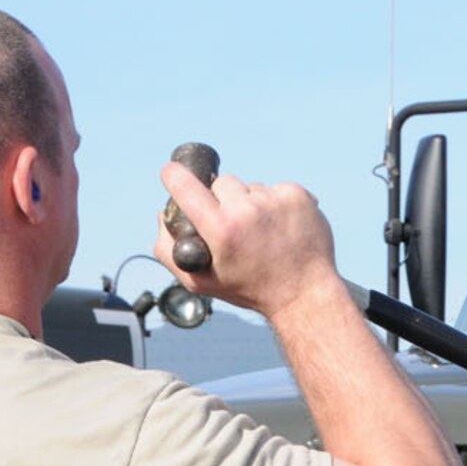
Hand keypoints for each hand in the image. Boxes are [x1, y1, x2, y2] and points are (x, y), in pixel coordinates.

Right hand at [155, 163, 343, 322]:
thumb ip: (169, 250)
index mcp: (220, 230)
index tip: (172, 172)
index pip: (185, 186)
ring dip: (251, 203)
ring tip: (262, 233)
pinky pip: (275, 188)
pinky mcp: (298, 195)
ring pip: (250, 186)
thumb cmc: (249, 288)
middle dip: (222, 200)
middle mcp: (247, 211)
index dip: (174, 176)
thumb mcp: (201, 281)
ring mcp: (275, 200)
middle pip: (220, 183)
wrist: (304, 293)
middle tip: (235, 226)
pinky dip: (275, 204)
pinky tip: (281, 228)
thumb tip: (162, 215)